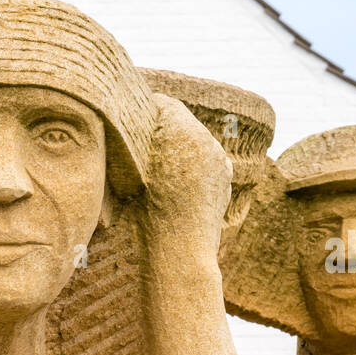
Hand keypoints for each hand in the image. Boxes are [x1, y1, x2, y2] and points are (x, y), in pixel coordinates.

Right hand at [142, 94, 231, 242]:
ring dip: (179, 145)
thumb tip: (130, 126)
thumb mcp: (132, 173)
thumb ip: (136, 142)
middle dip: (164, 126)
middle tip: (142, 134)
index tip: (133, 111)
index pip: (164, 104)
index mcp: (183, 131)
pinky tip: (177, 180)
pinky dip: (193, 163)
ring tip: (159, 161)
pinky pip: (207, 159)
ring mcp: (220, 158)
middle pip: (182, 120)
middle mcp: (207, 139)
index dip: (147, 106)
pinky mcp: (225, 176)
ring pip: (196, 140)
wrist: (181, 250)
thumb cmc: (148, 214)